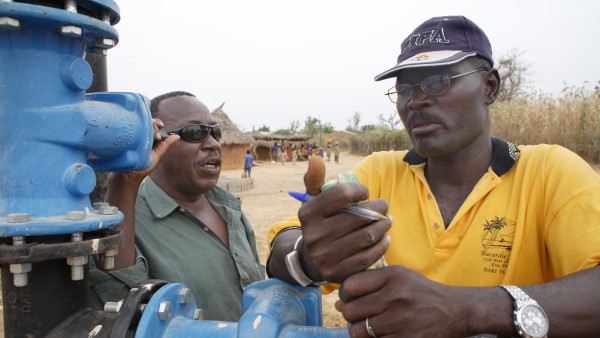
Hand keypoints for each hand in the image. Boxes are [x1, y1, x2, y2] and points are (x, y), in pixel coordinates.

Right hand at [121, 118, 179, 183]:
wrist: (127, 176)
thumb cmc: (142, 167)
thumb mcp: (157, 155)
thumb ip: (166, 145)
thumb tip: (177, 136)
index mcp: (148, 138)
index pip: (152, 125)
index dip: (157, 123)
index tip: (161, 125)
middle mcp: (139, 136)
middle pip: (145, 123)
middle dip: (153, 126)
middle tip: (157, 137)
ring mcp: (130, 137)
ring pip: (137, 124)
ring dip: (145, 126)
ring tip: (149, 137)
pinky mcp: (123, 139)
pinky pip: (127, 129)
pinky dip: (133, 128)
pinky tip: (136, 131)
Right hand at [297, 158, 390, 282]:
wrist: (310, 260)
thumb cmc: (319, 223)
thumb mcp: (313, 201)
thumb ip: (315, 179)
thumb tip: (315, 158)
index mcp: (308, 214)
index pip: (341, 194)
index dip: (359, 190)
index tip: (365, 192)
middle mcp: (314, 236)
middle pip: (358, 217)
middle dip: (378, 208)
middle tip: (384, 206)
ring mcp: (326, 257)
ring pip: (366, 237)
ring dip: (383, 226)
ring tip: (388, 220)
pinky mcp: (338, 273)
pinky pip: (368, 257)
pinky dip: (382, 245)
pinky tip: (385, 237)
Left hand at [340, 266, 466, 337]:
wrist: (457, 311)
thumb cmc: (422, 293)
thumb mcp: (400, 277)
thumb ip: (369, 284)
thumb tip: (337, 303)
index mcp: (393, 276)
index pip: (350, 285)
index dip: (345, 294)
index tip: (352, 298)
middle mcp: (396, 296)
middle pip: (350, 310)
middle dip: (351, 315)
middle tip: (361, 316)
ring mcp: (401, 320)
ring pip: (358, 331)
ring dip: (360, 331)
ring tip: (371, 327)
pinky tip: (384, 334)